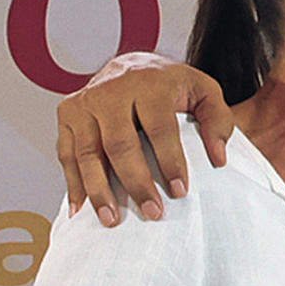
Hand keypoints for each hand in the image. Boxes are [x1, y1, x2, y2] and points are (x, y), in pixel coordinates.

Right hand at [56, 54, 232, 225]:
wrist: (132, 65)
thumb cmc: (170, 87)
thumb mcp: (203, 92)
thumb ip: (218, 120)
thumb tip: (218, 158)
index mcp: (148, 82)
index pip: (158, 127)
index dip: (170, 161)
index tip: (180, 192)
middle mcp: (110, 90)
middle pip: (119, 144)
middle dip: (136, 183)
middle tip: (153, 213)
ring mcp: (84, 102)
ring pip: (87, 153)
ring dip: (99, 191)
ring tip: (112, 220)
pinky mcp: (66, 115)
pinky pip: (66, 155)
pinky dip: (73, 185)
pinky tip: (81, 211)